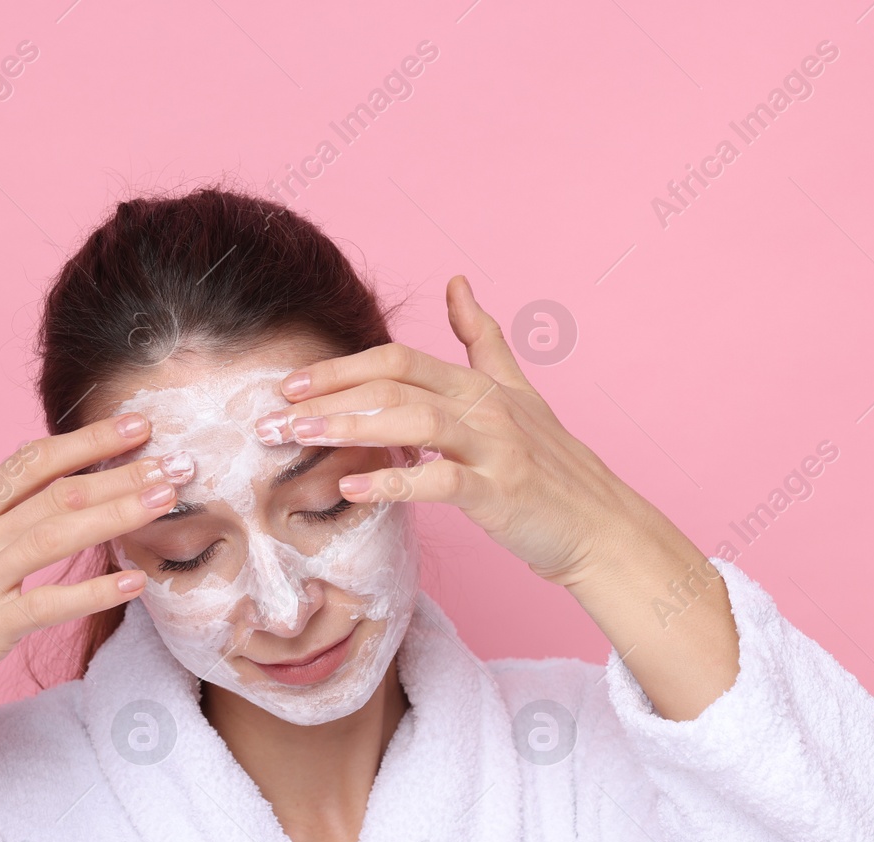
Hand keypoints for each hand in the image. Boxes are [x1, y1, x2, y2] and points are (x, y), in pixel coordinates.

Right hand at [0, 403, 187, 825]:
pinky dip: (92, 591)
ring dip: (117, 514)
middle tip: (177, 458)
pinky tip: (136, 582)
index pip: (31, 463)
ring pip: (57, 536)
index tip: (136, 424)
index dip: (86, 440)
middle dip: (120, 472)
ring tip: (167, 499)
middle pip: (55, 493)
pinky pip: (48, 604)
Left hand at [254, 276, 739, 721]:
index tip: (291, 382)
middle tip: (272, 412)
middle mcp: (487, 407)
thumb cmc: (553, 468)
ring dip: (348, 428)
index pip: (400, 360)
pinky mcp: (501, 493)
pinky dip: (394, 481)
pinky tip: (353, 488)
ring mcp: (495, 448)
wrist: (601, 526)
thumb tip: (458, 282)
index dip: (343, 367)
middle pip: (397, 382)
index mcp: (482, 384)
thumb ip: (483, 339)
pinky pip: (440, 481)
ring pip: (413, 422)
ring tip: (298, 439)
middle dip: (329, 394)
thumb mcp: (519, 393)